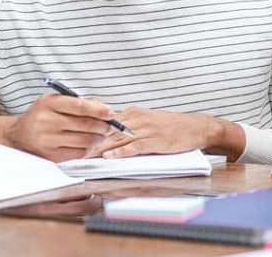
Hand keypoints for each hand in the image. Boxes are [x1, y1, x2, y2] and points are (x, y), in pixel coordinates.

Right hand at [0, 93, 114, 161]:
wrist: (17, 135)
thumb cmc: (42, 115)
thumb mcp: (55, 101)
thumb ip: (80, 102)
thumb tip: (105, 109)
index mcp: (49, 103)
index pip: (80, 106)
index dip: (100, 110)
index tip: (111, 113)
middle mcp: (46, 121)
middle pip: (86, 125)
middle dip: (104, 126)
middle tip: (111, 125)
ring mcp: (48, 140)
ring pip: (86, 140)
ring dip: (99, 138)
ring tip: (101, 134)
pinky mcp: (51, 156)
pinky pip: (79, 153)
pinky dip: (90, 148)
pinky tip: (90, 143)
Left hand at [87, 107, 239, 159]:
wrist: (198, 127)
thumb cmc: (174, 127)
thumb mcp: (149, 122)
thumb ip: (130, 127)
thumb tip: (109, 137)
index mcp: (134, 113)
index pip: (105, 122)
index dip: (88, 132)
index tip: (73, 142)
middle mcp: (137, 118)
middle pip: (107, 130)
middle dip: (89, 142)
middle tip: (73, 153)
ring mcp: (147, 129)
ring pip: (118, 138)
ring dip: (100, 149)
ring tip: (84, 158)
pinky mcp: (156, 140)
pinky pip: (134, 146)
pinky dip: (121, 152)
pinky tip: (110, 157)